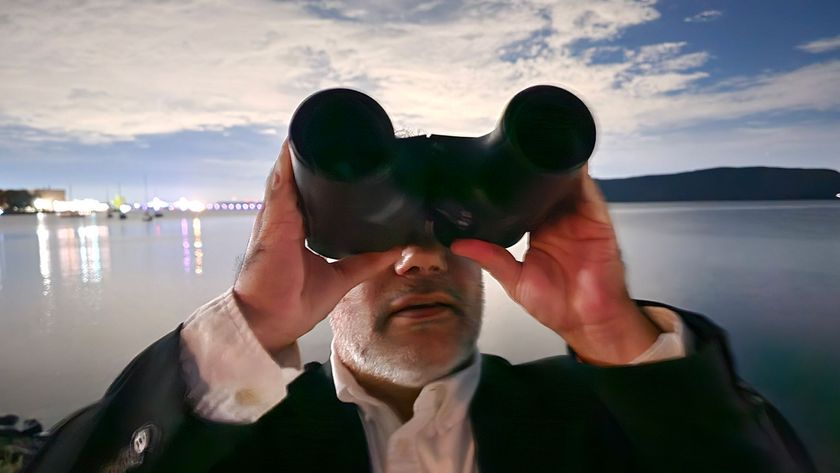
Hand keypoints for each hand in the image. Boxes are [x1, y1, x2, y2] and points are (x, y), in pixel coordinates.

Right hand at [233, 140, 398, 353]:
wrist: (270, 322)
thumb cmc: (292, 303)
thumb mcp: (340, 279)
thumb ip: (365, 263)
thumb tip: (393, 250)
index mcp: (297, 229)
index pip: (309, 194)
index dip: (319, 175)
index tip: (338, 157)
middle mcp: (284, 219)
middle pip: (296, 179)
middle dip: (309, 157)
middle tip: (331, 132)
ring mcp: (276, 218)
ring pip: (286, 175)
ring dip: (297, 153)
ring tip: (314, 127)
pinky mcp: (274, 222)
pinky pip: (279, 186)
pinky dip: (286, 165)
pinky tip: (293, 145)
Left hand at [451, 166, 659, 364]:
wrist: (589, 322)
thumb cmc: (559, 306)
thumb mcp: (514, 280)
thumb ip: (490, 258)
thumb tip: (460, 244)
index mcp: (538, 231)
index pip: (523, 198)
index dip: (510, 182)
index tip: (492, 166)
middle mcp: (558, 220)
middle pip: (544, 183)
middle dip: (531, 166)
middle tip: (512, 146)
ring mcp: (578, 217)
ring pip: (566, 180)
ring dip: (554, 163)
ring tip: (537, 144)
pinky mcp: (596, 219)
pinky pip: (589, 191)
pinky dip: (578, 175)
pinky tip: (566, 163)